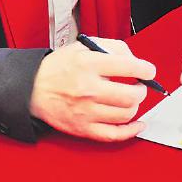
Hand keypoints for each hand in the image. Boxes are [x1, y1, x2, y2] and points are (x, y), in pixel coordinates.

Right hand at [29, 38, 153, 141]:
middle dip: (142, 90)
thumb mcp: (84, 46)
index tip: (149, 71)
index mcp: (89, 65)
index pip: (129, 67)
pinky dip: (131, 131)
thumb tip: (134, 59)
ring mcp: (86, 111)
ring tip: (131, 99)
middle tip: (140, 86)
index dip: (146, 69)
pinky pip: (113, 135)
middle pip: (131, 95)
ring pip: (126, 114)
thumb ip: (112, 47)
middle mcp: (88, 89)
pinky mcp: (82, 128)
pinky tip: (138, 124)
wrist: (32, 88)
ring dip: (135, 106)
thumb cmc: (59, 67)